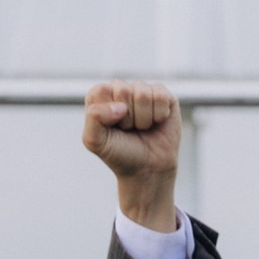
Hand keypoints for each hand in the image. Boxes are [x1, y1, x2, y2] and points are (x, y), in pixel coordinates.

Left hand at [82, 82, 181, 231]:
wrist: (147, 169)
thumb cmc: (120, 153)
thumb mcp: (95, 140)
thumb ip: (94, 117)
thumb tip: (121, 107)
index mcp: (100, 97)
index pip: (101, 90)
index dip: (107, 113)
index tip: (112, 128)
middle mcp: (121, 89)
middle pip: (123, 90)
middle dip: (126, 117)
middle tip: (128, 129)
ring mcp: (143, 90)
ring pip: (143, 94)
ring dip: (143, 118)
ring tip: (142, 127)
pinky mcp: (164, 95)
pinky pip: (161, 96)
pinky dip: (159, 115)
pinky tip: (156, 122)